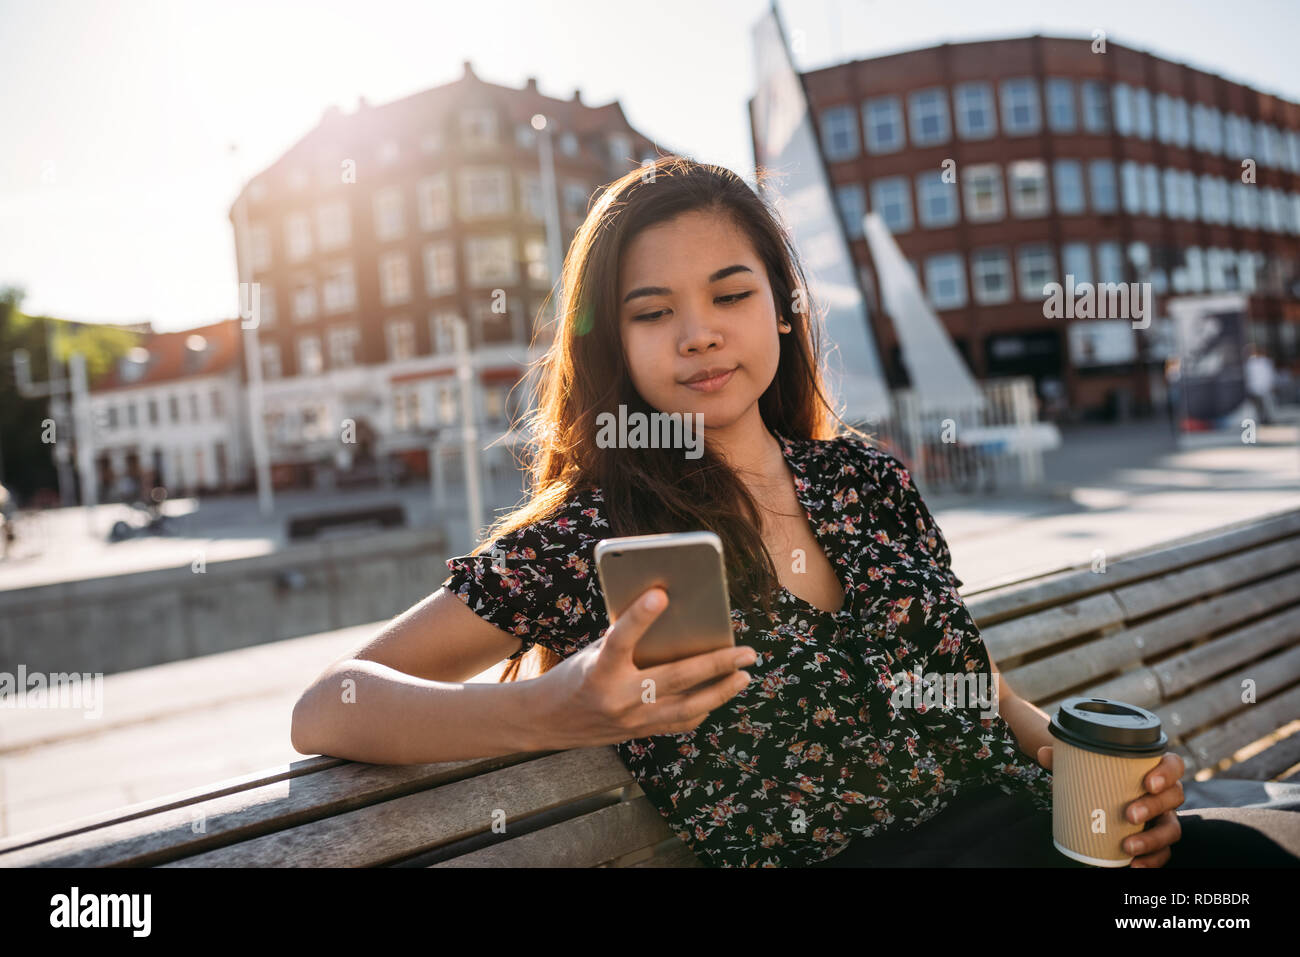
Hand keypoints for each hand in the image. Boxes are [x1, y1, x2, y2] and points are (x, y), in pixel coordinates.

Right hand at [535, 586, 755, 748]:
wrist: (546, 722)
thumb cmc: (574, 676)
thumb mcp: (593, 652)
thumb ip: (627, 640)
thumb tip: (673, 619)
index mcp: (597, 670)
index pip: (620, 640)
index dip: (639, 617)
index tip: (661, 593)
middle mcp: (615, 698)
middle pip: (674, 678)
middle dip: (716, 664)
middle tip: (747, 652)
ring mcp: (629, 721)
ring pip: (686, 707)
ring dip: (720, 691)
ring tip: (743, 676)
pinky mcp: (636, 734)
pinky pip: (678, 723)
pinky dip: (701, 709)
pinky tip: (719, 695)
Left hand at [1036, 746, 1184, 867]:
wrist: (1100, 799)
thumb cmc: (1098, 779)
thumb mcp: (1083, 768)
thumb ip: (1065, 758)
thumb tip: (1043, 753)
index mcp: (1152, 770)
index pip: (1173, 765)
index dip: (1166, 773)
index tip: (1148, 783)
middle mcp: (1164, 794)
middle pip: (1174, 797)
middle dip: (1153, 807)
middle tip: (1129, 815)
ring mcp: (1163, 817)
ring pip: (1171, 829)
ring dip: (1152, 840)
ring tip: (1127, 846)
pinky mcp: (1157, 839)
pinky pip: (1163, 853)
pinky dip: (1151, 861)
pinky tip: (1134, 866)